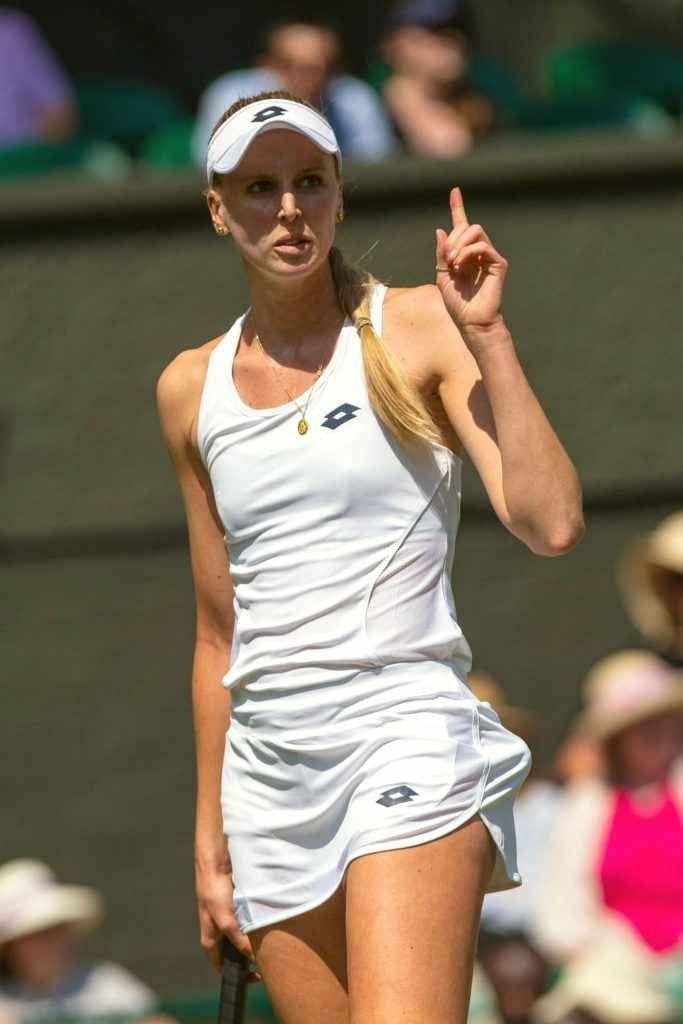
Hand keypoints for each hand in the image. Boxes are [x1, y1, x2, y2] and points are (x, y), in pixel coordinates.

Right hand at [196, 859, 261, 981]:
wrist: (216, 862)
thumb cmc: (214, 891)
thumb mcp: (225, 919)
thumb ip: (238, 939)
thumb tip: (253, 958)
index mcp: (210, 941)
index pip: (223, 967)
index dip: (238, 976)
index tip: (257, 979)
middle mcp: (219, 933)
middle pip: (235, 954)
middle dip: (251, 960)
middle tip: (270, 964)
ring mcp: (229, 921)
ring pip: (244, 939)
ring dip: (257, 942)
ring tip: (274, 947)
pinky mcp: (238, 909)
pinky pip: (250, 923)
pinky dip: (259, 927)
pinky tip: (272, 927)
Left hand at [435, 187, 507, 334]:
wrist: (471, 322)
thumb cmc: (457, 304)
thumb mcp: (442, 276)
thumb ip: (442, 253)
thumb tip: (441, 229)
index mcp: (464, 254)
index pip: (462, 226)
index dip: (458, 208)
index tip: (455, 190)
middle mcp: (478, 252)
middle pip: (466, 226)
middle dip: (453, 238)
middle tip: (447, 259)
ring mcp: (489, 256)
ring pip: (475, 231)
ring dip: (460, 244)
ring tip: (454, 263)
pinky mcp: (499, 263)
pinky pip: (482, 245)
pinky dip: (468, 252)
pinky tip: (461, 265)